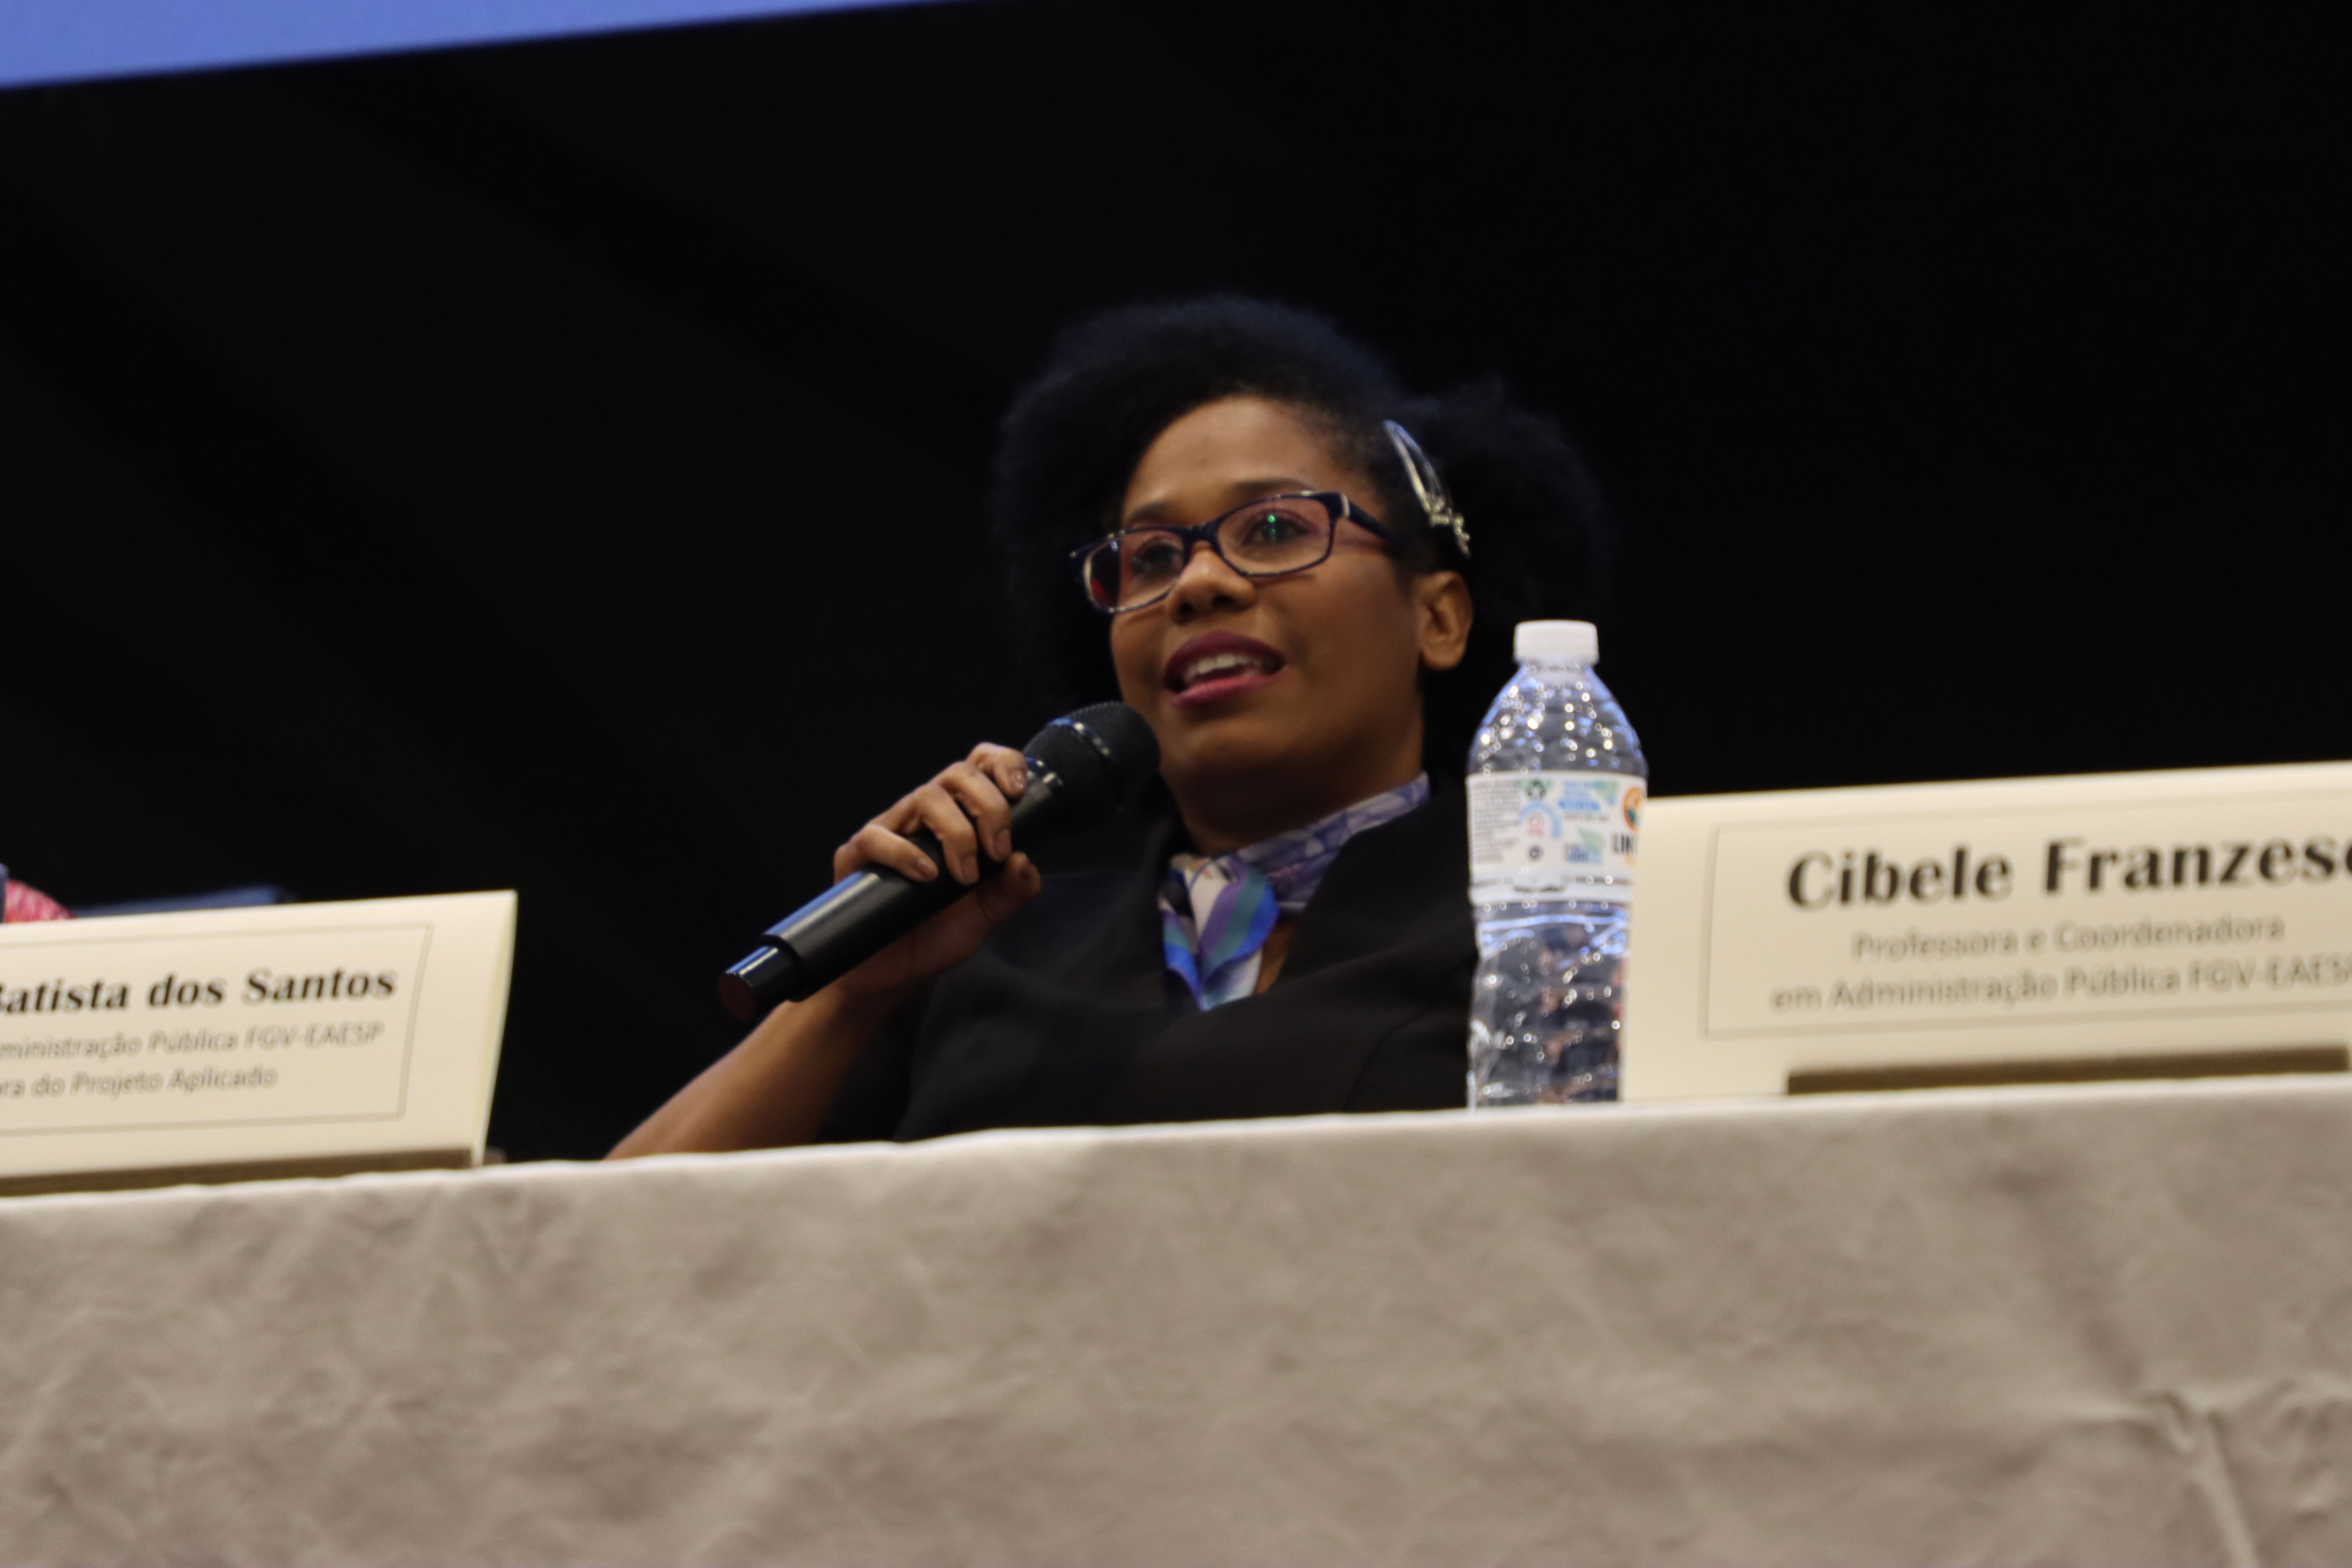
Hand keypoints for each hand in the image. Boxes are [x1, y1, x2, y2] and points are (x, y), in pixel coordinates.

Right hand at [825, 742, 1044, 998]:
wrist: (895, 974)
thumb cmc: (938, 935)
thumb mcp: (987, 917)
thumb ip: (1012, 891)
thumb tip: (1026, 862)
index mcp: (959, 818)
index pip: (979, 767)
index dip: (1001, 763)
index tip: (1019, 790)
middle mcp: (925, 816)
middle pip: (956, 774)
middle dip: (988, 805)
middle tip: (998, 849)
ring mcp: (890, 831)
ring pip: (924, 797)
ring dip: (956, 832)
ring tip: (964, 876)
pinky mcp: (858, 856)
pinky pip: (877, 837)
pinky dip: (905, 853)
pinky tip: (926, 876)